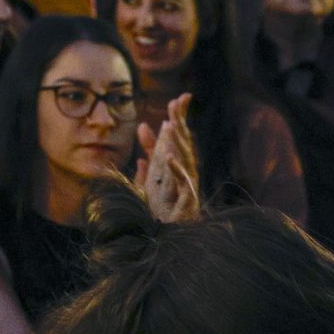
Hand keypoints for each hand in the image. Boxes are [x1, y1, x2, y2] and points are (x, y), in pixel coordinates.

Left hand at [135, 93, 201, 222]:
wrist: (164, 237)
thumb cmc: (161, 206)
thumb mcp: (151, 171)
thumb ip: (149, 150)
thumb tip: (145, 124)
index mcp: (178, 163)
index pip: (181, 136)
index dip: (181, 117)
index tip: (182, 97)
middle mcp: (186, 172)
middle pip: (185, 144)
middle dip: (181, 124)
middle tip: (175, 103)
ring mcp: (188, 186)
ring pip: (185, 160)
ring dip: (177, 142)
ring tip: (169, 125)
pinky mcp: (187, 201)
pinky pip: (182, 182)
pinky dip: (176, 169)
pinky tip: (168, 156)